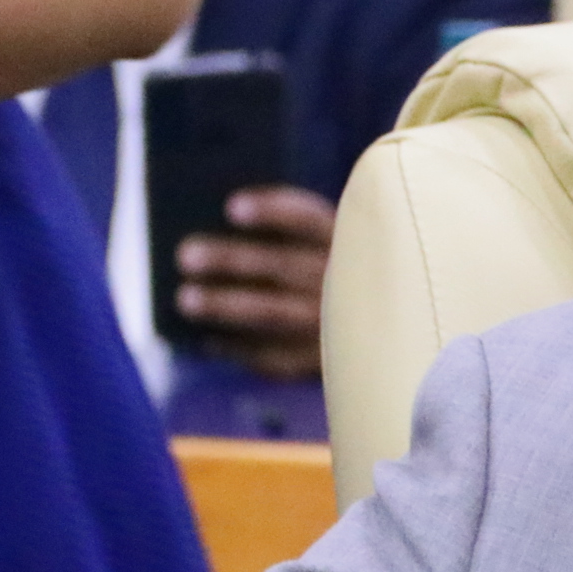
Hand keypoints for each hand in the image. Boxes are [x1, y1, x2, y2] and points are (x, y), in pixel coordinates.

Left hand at [176, 184, 333, 378]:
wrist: (386, 342)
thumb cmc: (345, 284)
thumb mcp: (336, 255)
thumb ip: (294, 241)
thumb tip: (222, 229)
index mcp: (352, 245)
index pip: (311, 219)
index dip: (272, 211)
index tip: (230, 207)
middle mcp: (347, 284)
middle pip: (282, 266)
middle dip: (231, 260)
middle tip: (185, 255)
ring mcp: (338, 327)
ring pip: (273, 313)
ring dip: (225, 306)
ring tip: (185, 299)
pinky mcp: (326, 364)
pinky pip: (274, 357)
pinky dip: (237, 348)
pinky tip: (208, 339)